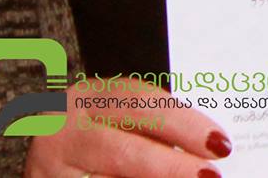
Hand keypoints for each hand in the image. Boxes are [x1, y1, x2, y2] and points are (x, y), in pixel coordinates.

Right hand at [23, 77, 229, 176]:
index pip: (143, 105)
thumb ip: (156, 126)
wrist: (48, 147)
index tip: (220, 144)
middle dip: (173, 168)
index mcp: (91, 97)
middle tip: (210, 175)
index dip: (185, 125)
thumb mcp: (120, 115)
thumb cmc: (101, 129)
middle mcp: (65, 130)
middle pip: (126, 152)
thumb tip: (209, 147)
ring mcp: (49, 169)